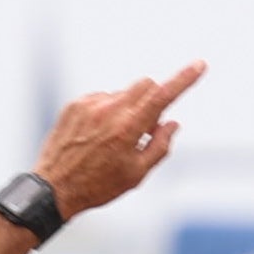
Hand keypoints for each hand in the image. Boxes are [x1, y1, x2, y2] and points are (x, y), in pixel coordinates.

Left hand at [38, 62, 203, 216]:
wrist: (54, 189)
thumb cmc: (98, 185)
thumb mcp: (136, 174)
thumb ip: (160, 146)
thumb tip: (173, 123)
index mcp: (128, 129)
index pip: (162, 96)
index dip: (184, 79)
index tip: (199, 64)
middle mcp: (109, 110)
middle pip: (145, 84)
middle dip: (153, 99)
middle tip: (146, 127)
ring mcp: (90, 104)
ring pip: (122, 94)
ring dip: (127, 109)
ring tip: (112, 140)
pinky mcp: (75, 104)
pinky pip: (101, 98)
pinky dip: (106, 112)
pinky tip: (95, 136)